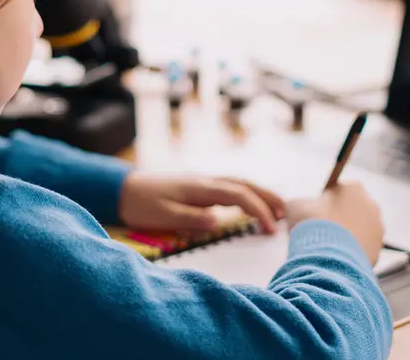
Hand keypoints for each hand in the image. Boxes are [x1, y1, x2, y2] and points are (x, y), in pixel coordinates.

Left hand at [119, 173, 285, 233]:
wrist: (122, 188)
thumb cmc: (141, 203)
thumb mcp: (163, 215)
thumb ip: (191, 219)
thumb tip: (218, 221)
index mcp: (200, 187)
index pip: (238, 195)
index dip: (258, 211)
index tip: (270, 229)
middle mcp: (206, 180)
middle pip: (245, 184)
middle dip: (268, 197)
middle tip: (287, 215)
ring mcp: (203, 181)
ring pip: (240, 183)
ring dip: (260, 193)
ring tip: (277, 209)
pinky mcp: (199, 187)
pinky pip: (230, 186)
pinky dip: (247, 193)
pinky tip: (251, 203)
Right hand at [287, 182, 383, 264]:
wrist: (326, 256)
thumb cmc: (312, 225)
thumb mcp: (295, 205)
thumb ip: (301, 203)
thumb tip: (298, 208)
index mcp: (353, 188)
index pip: (338, 191)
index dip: (324, 203)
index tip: (315, 214)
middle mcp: (371, 206)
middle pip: (351, 211)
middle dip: (338, 220)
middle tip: (320, 231)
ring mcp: (377, 229)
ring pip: (358, 231)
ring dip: (346, 237)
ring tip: (327, 247)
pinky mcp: (378, 250)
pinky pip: (361, 249)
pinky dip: (351, 253)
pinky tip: (336, 258)